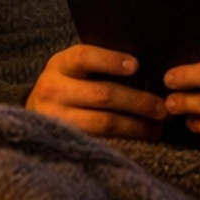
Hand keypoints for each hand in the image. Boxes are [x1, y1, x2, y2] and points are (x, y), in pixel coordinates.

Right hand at [26, 43, 166, 139]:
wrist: (36, 114)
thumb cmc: (68, 86)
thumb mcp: (74, 70)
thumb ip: (99, 65)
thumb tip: (147, 67)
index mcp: (59, 65)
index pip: (84, 57)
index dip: (110, 60)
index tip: (136, 65)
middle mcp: (52, 90)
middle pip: (102, 94)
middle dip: (138, 101)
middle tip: (164, 107)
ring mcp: (55, 119)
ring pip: (103, 123)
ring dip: (136, 125)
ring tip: (159, 126)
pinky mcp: (61, 142)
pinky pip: (99, 142)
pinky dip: (126, 140)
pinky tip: (143, 137)